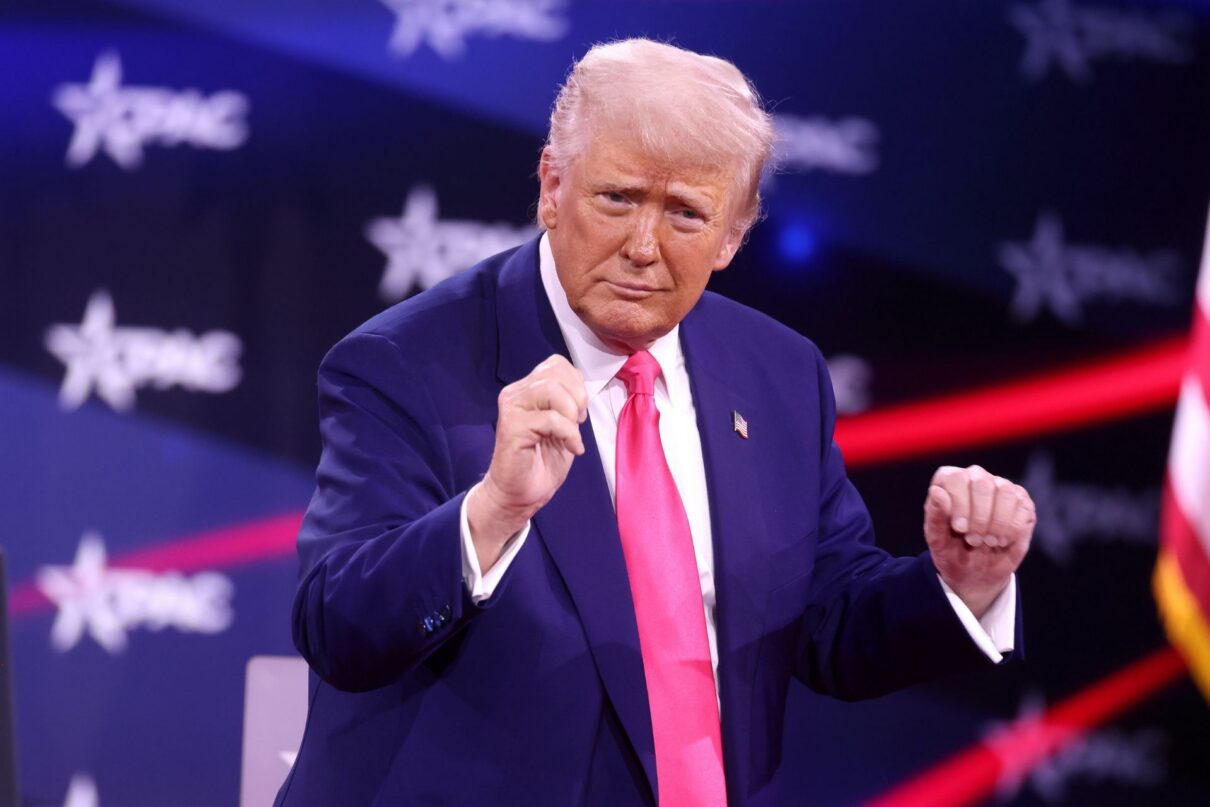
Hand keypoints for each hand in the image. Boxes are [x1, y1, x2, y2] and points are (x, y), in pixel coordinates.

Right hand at [468, 355, 587, 570]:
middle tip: (578, 422)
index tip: (579, 411)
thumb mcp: (563, 423)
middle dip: (578, 397)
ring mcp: (512, 408)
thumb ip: (568, 400)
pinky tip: (572, 449)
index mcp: (527, 389)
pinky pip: (551, 419)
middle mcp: (515, 393)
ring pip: (551, 390)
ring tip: (573, 434)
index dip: (576, 383)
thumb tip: (581, 387)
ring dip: (571, 413)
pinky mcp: (512, 427)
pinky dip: (569, 434)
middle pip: (556, 373)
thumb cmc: (541, 460)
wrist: (520, 494)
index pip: (556, 364)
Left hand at [923, 465, 1035, 618]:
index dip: (960, 504)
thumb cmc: (950, 550)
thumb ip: (935, 515)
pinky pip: (1023, 505)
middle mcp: (976, 477)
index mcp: (950, 481)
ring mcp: (1000, 487)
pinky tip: (1003, 541)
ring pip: (1005, 491)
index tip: (959, 529)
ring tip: (988, 542)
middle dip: (979, 517)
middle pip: (982, 483)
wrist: (973, 572)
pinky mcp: (1021, 502)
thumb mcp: (937, 538)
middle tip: (973, 540)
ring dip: (998, 522)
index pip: (956, 478)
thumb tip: (937, 491)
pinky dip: (1013, 528)